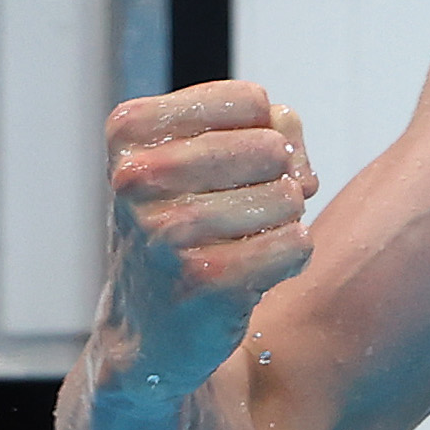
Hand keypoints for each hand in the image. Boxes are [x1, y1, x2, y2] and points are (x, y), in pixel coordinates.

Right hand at [99, 81, 319, 398]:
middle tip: (240, 213)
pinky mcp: (203, 278)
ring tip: (239, 245)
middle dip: (277, 180)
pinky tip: (249, 275)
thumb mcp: (212, 159)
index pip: (251, 100)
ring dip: (282, 223)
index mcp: (131, 131)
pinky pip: (297, 242)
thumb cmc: (191, 227)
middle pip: (273, 147)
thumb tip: (289, 142)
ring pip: (290, 196)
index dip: (263, 132)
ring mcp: (165, 229)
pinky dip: (290, 258)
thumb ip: (267, 127)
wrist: (152, 329)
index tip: (232, 169)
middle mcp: (136, 176)